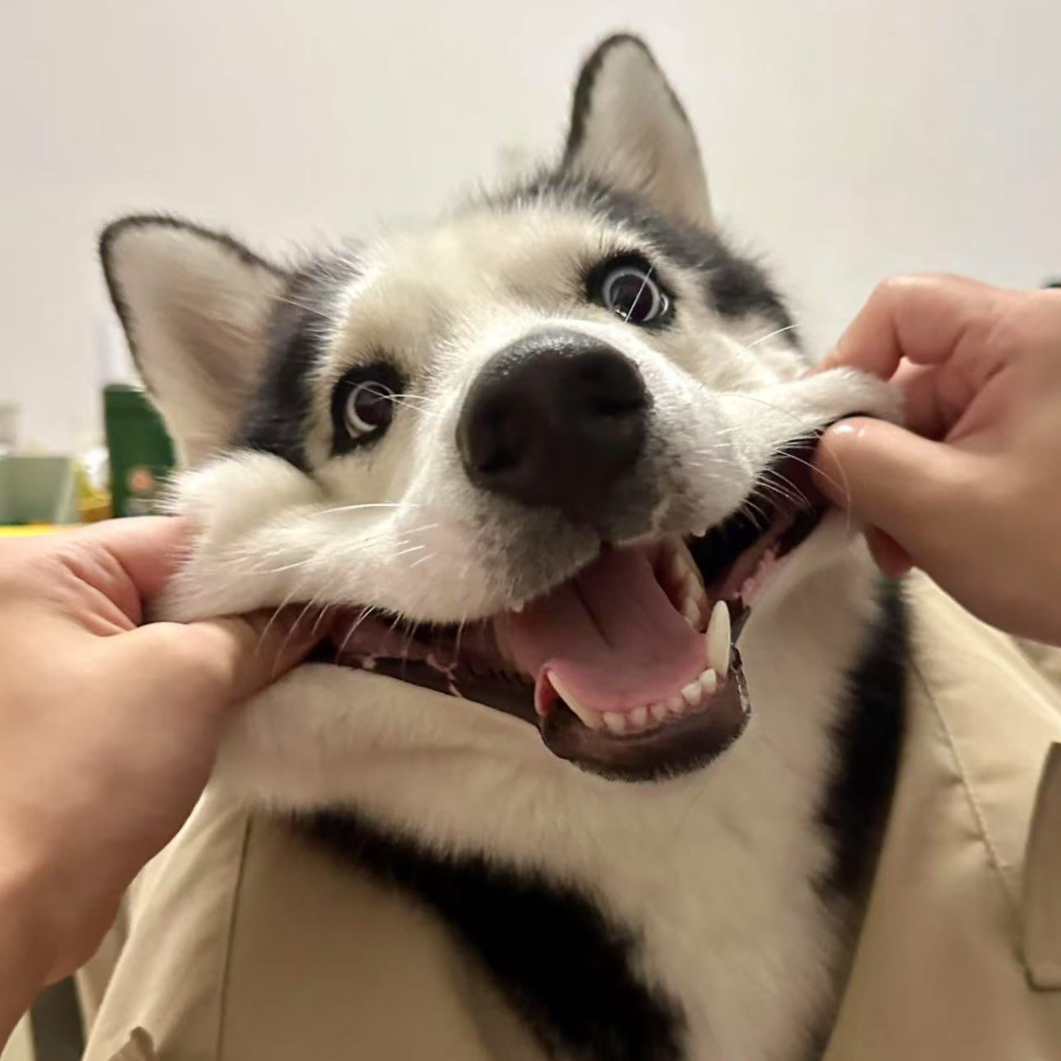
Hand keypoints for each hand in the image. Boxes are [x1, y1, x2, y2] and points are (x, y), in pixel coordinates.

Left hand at [0, 518, 315, 1031]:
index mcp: (40, 572)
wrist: (10, 910)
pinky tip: (249, 702)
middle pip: (173, 588)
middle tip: (318, 631)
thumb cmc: (80, 776)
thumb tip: (314, 615)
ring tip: (292, 668)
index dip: (259, 564)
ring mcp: (46, 669)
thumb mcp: (190, 675)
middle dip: (246, 615)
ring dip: (227, 658)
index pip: (177, 543)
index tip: (322, 588)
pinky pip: (149, 684)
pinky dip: (199, 694)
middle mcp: (33, 610)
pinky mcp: (67, 722)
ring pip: (166, 640)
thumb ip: (259, 631)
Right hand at [812, 274, 1060, 643]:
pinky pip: (964, 446)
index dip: (847, 362)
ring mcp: (1042, 397)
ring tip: (903, 551)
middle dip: (874, 450)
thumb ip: (857, 462)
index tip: (823, 438)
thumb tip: (817, 444)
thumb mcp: (942, 508)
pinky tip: (931, 544)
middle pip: (912, 373)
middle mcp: (1035, 350)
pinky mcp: (1046, 437)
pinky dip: (935, 494)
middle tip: (863, 521)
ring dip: (901, 485)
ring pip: (932, 420)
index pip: (903, 306)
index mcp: (1023, 335)